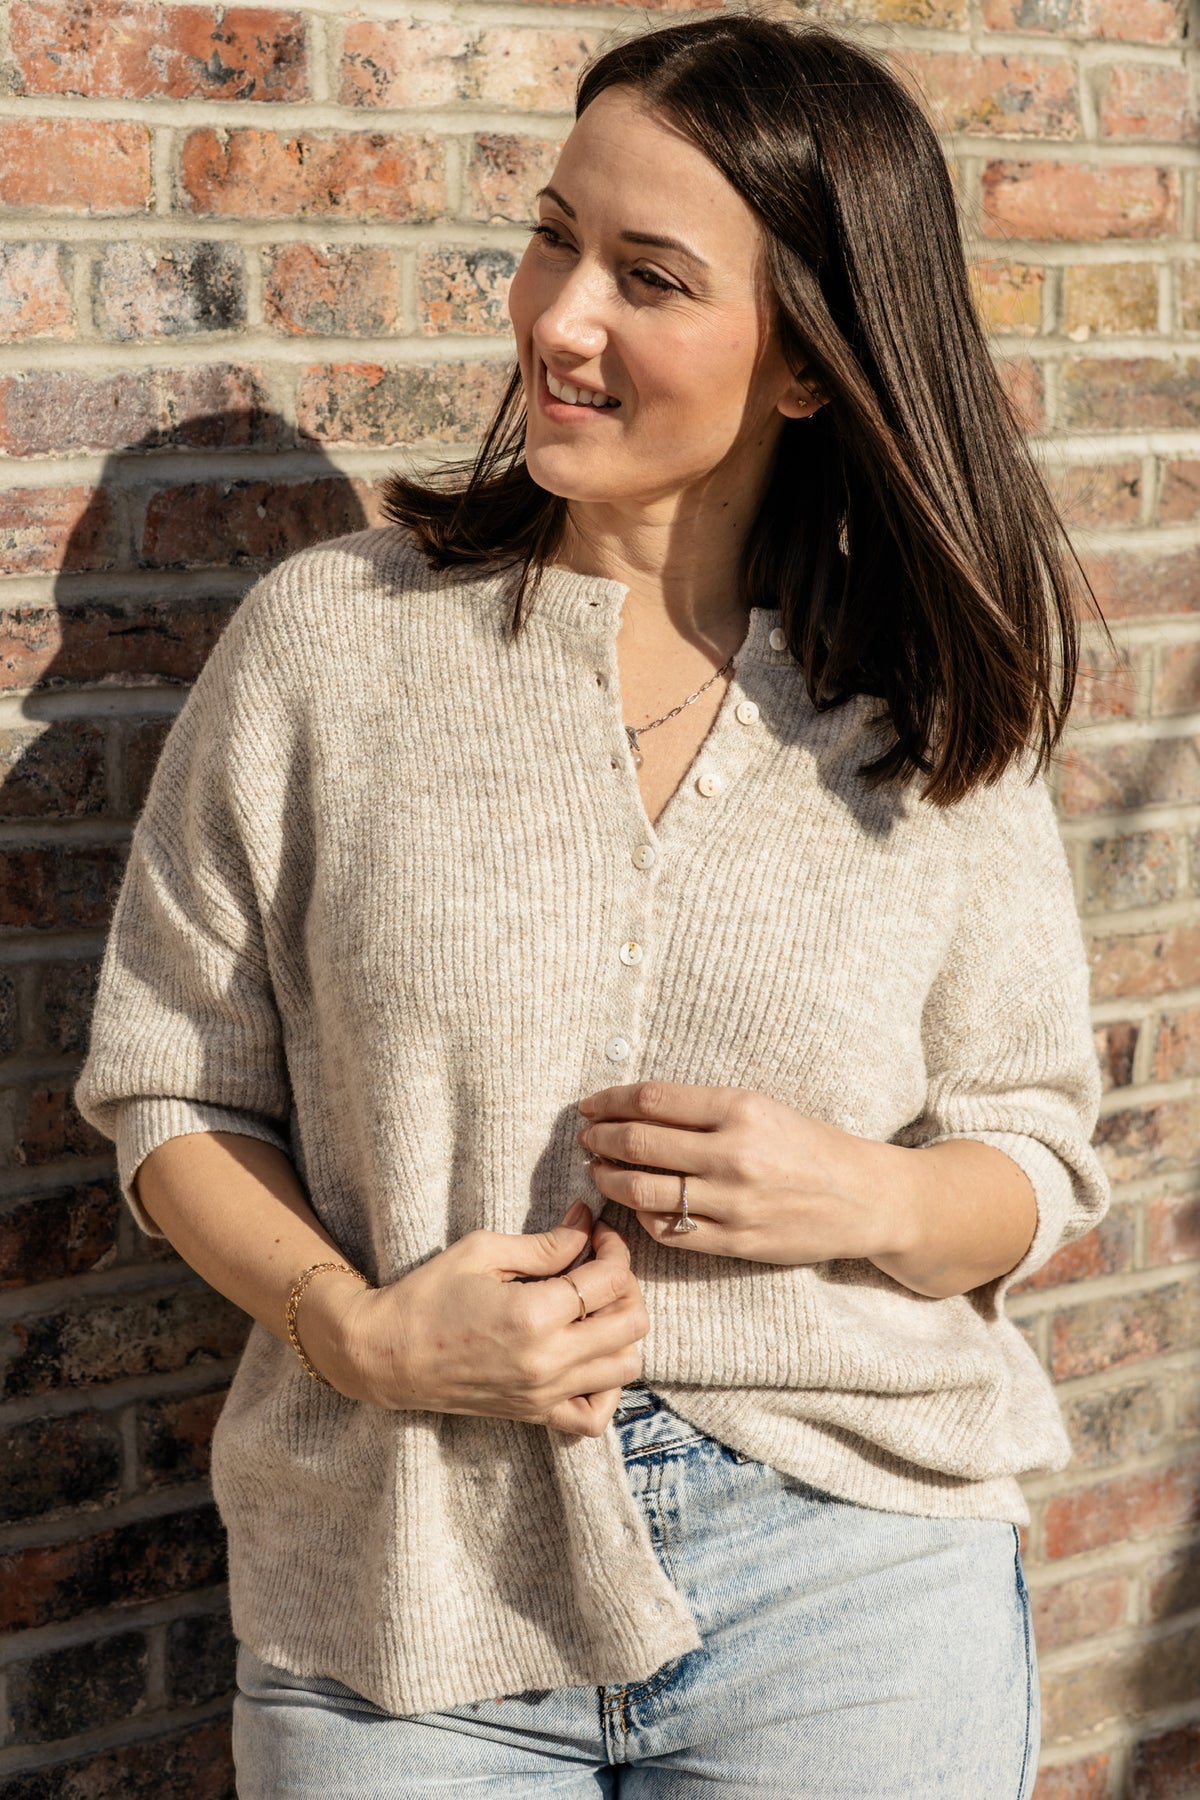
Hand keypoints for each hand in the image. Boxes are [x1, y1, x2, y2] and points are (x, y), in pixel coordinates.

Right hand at [302, 1202, 649, 1435]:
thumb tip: (588, 1222)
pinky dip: (606, 1388)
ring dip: (621, 1331)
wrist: (385, 1355)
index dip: (613, 1246)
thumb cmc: (428, 1294)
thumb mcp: (484, 1252)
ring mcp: (544, 1394)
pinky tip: (588, 1358)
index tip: (596, 1231)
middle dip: (625, 1284)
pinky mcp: (535, 1414)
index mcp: (535, 1315)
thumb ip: (545, 1243)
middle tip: (598, 1265)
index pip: (610, 1279)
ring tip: (593, 1307)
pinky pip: (595, 1416)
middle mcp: (548, 1361)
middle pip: (632, 1323)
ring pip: (626, 1366)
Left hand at [578, 1081, 898, 1267]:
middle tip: (586, 1136)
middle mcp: (733, 1155)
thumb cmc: (807, 1145)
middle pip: (638, 1144)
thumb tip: (632, 1109)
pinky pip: (667, 1230)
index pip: (651, 1100)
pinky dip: (641, 1214)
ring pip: (642, 1190)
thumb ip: (702, 1109)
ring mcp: (732, 1203)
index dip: (610, 1101)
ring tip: (598, 1169)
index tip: (591, 1104)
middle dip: (599, 1139)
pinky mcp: (734, 1242)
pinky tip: (635, 1202)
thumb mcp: (761, 1107)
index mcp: (740, 1109)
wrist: (862, 1197)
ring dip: (608, 1178)